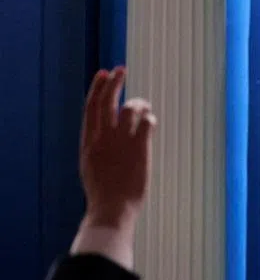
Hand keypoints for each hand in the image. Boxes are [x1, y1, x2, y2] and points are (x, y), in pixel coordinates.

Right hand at [79, 67, 155, 230]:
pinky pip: (146, 123)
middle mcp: (102, 138)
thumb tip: (107, 134)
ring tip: (143, 106)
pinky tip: (150, 122)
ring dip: (139, 103)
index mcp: (88, 142)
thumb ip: (98, 147)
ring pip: (129, 109)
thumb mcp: (92, 166)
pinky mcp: (138, 149)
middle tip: (120, 70)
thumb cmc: (104, 193)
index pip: (91, 108)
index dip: (97, 88)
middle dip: (113, 82)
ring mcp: (120, 143)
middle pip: (107, 102)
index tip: (103, 74)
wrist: (111, 209)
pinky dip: (149, 118)